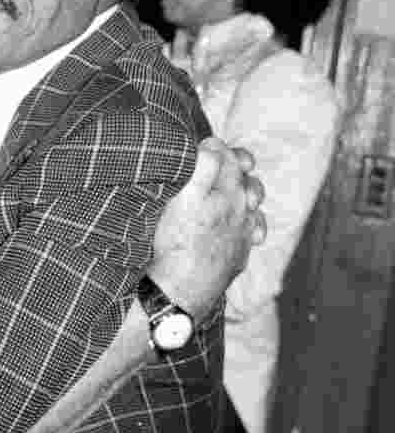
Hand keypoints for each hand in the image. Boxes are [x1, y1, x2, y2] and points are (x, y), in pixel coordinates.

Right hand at [149, 137, 265, 322]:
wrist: (182, 288)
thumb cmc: (177, 242)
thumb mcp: (183, 196)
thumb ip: (203, 164)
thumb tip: (214, 144)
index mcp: (227, 189)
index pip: (228, 156)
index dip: (217, 147)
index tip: (205, 148)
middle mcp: (241, 208)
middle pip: (246, 177)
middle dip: (236, 167)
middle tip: (219, 164)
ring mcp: (244, 231)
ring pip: (254, 203)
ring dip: (247, 192)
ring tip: (234, 191)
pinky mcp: (240, 253)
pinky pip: (255, 231)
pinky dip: (252, 222)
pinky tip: (242, 223)